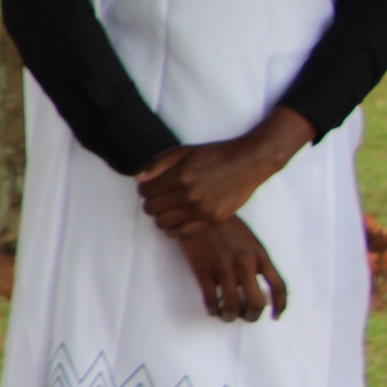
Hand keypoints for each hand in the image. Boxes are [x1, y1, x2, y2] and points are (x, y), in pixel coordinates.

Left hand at [137, 109, 316, 237]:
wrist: (249, 162)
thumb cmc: (215, 155)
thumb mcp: (183, 151)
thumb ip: (157, 164)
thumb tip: (138, 178)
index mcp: (179, 177)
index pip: (145, 191)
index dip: (145, 188)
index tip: (152, 186)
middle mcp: (188, 196)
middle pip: (151, 209)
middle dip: (151, 202)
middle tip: (160, 197)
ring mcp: (201, 211)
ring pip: (163, 223)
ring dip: (161, 216)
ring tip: (169, 207)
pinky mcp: (212, 221)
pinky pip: (181, 234)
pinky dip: (174, 229)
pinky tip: (178, 219)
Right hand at [178, 217, 288, 322]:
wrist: (197, 211)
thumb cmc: (224, 225)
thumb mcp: (250, 240)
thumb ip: (257, 261)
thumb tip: (258, 286)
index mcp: (260, 255)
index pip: (278, 287)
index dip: (280, 306)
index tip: (276, 316)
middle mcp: (245, 264)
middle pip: (257, 302)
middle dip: (252, 316)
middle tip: (245, 317)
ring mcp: (223, 267)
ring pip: (233, 305)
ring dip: (231, 316)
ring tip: (227, 315)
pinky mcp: (202, 269)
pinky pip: (210, 299)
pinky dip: (213, 309)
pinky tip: (212, 308)